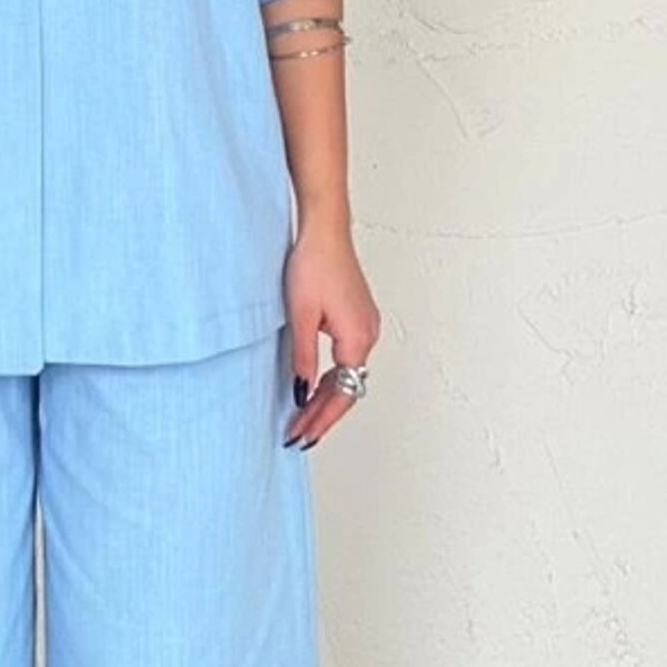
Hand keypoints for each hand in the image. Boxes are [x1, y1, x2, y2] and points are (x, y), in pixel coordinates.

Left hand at [281, 222, 379, 449]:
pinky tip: (313, 387)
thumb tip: (301, 394)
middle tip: (298, 434)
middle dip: (322, 414)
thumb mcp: (300, 316)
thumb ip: (302, 358)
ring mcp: (365, 326)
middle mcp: (368, 335)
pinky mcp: (357, 318)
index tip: (302, 436)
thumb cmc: (314, 264)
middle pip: (347, 389)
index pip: (342, 394)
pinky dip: (330, 378)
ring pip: (347, 375)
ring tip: (303, 418)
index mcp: (357, 339)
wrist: (324, 230)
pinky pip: (346, 359)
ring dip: (326, 398)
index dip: (321, 419)